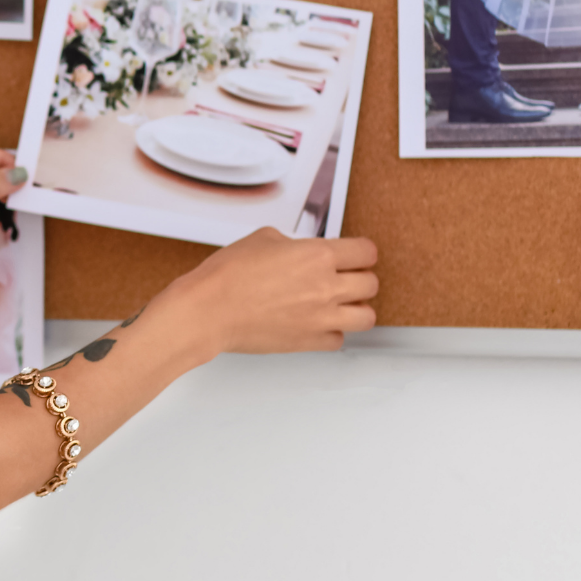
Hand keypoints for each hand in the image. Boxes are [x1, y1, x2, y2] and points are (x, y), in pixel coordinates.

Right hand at [161, 228, 377, 354]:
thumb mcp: (261, 238)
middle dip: (360, 278)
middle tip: (346, 277)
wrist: (209, 310)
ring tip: (341, 304)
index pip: (366, 252)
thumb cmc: (228, 276)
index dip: (362, 251)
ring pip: (367, 317)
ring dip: (356, 308)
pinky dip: (332, 331)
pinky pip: (339, 339)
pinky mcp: (309, 341)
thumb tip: (298, 250)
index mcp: (318, 256)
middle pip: (371, 284)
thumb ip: (292, 244)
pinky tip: (318, 323)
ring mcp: (321, 318)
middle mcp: (326, 287)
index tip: (356, 254)